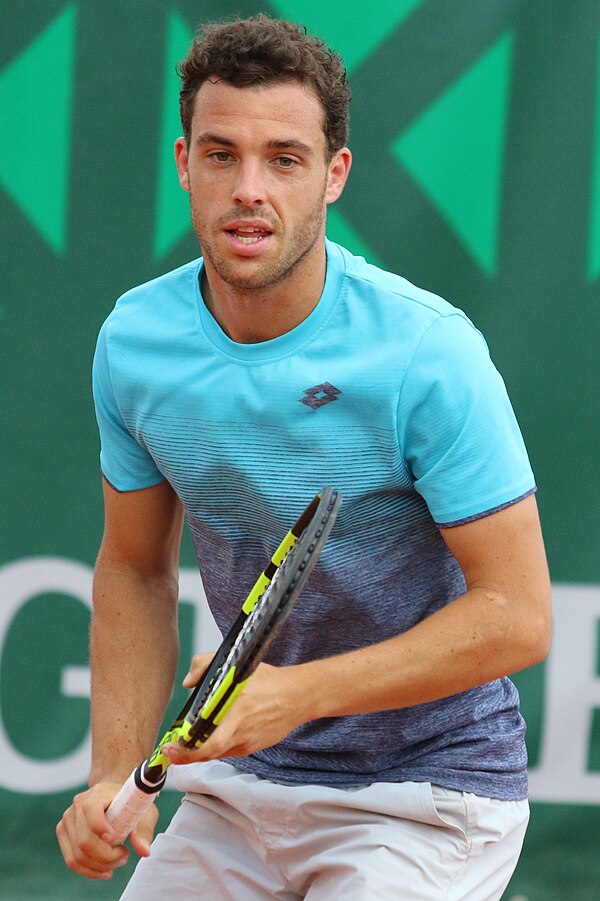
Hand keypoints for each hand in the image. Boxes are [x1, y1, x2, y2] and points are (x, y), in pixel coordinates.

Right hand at [56, 781, 157, 879]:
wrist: (113, 797)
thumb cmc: (129, 804)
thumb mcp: (143, 812)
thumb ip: (144, 830)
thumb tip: (144, 851)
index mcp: (97, 794)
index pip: (91, 811)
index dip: (100, 828)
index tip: (115, 840)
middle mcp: (77, 805)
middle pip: (85, 842)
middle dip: (107, 857)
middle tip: (124, 855)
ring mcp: (67, 820)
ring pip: (77, 856)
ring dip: (100, 866)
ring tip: (117, 861)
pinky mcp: (63, 833)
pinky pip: (72, 861)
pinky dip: (89, 870)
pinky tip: (105, 870)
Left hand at [162, 653, 308, 763]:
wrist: (299, 696)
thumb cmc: (270, 680)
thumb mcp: (237, 664)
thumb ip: (206, 664)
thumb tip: (188, 682)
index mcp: (235, 710)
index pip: (206, 742)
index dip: (186, 749)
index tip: (170, 746)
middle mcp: (240, 730)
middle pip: (208, 754)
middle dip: (186, 756)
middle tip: (172, 751)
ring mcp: (248, 741)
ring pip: (218, 752)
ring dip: (202, 749)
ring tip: (190, 740)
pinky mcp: (254, 746)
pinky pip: (230, 749)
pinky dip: (218, 744)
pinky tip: (215, 733)